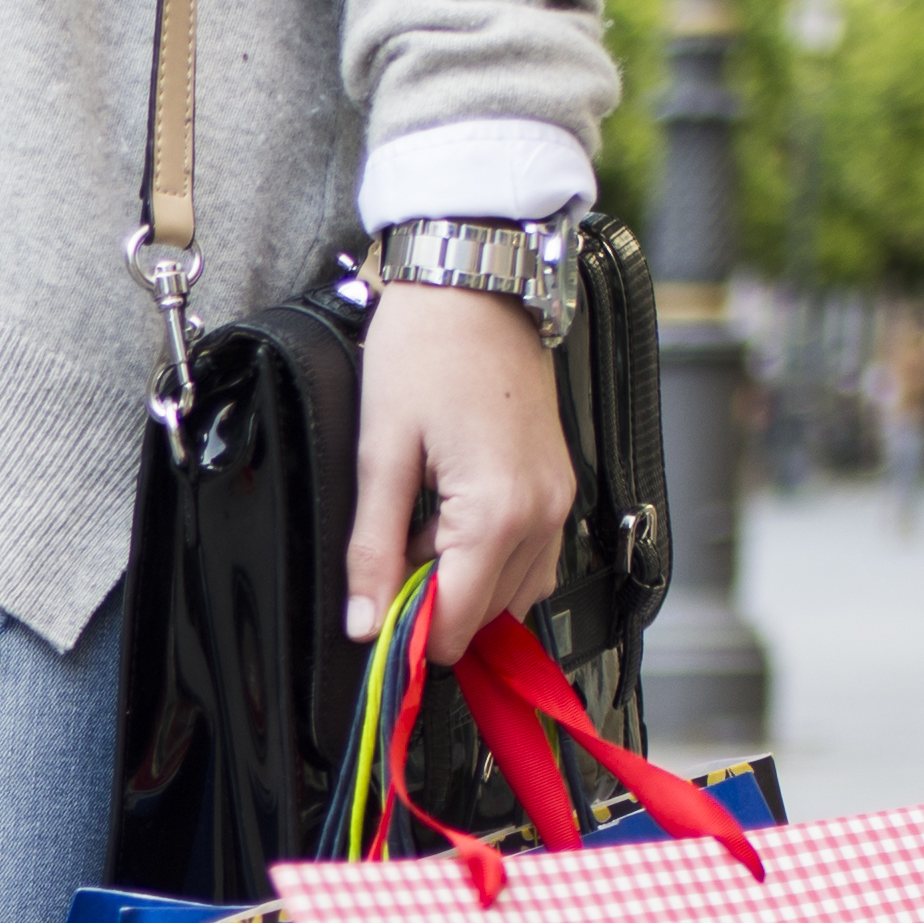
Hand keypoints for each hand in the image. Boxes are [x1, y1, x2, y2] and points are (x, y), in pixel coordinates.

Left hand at [341, 279, 573, 664]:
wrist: (476, 287)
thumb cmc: (428, 350)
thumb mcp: (380, 453)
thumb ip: (371, 547)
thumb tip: (364, 621)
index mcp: (497, 512)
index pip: (458, 623)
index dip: (409, 635)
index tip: (374, 626)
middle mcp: (542, 514)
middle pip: (488, 615)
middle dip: (435, 604)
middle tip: (387, 561)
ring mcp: (558, 500)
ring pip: (514, 591)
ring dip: (462, 582)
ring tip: (417, 532)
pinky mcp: (559, 484)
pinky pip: (531, 554)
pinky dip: (489, 558)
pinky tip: (449, 521)